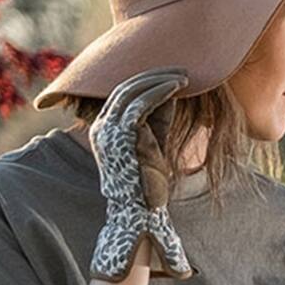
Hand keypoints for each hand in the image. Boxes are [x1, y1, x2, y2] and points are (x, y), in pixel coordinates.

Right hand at [87, 68, 195, 282]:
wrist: (139, 216)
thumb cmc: (149, 190)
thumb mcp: (153, 150)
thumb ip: (157, 124)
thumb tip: (172, 99)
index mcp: (104, 130)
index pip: (121, 94)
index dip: (145, 81)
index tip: (169, 75)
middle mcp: (101, 127)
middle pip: (124, 86)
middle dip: (152, 74)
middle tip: (180, 68)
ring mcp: (108, 129)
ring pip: (131, 90)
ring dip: (159, 79)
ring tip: (184, 75)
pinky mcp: (121, 135)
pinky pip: (140, 102)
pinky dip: (160, 90)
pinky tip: (179, 85)